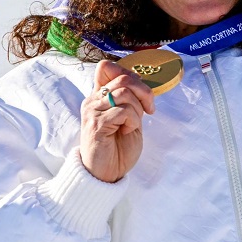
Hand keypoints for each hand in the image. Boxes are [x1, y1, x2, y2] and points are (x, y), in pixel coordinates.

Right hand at [80, 60, 155, 182]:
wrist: (105, 174)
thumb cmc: (118, 148)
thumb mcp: (128, 118)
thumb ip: (129, 100)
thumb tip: (141, 81)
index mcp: (99, 96)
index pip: (106, 67)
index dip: (128, 73)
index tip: (141, 93)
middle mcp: (93, 100)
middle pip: (122, 78)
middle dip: (144, 92)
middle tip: (149, 110)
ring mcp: (92, 111)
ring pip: (124, 94)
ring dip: (138, 110)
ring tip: (133, 125)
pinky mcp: (96, 124)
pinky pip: (123, 111)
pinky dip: (133, 121)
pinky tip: (127, 131)